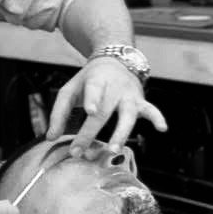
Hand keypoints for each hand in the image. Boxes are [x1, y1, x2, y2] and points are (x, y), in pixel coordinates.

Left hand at [47, 57, 166, 155]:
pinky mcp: (140, 102)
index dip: (93, 99)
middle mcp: (114, 88)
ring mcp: (129, 95)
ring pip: (128, 115)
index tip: (91, 111)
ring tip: (114, 149)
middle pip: (105, 111)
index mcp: (95, 81)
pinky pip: (151, 110)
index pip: (93, 90)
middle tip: (79, 152)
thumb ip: (59, 113)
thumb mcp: (70, 90)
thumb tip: (50, 138)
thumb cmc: (89, 81)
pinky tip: (162, 128)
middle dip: (91, 132)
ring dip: (121, 132)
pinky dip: (158, 117)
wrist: (115, 61)